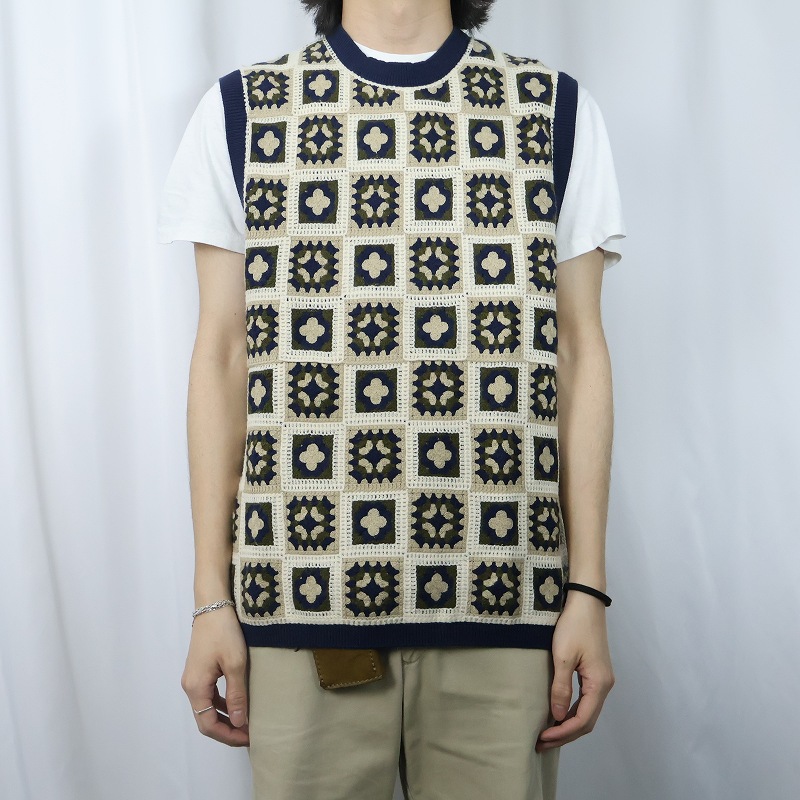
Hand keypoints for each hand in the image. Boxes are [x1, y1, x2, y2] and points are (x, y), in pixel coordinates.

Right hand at [181, 605, 249, 746]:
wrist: (213, 605)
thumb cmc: (224, 632)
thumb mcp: (236, 664)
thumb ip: (237, 695)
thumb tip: (240, 723)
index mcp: (196, 688)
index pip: (208, 725)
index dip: (228, 736)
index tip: (248, 738)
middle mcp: (190, 686)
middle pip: (205, 720)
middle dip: (227, 730)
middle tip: (249, 734)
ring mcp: (193, 678)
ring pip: (207, 708)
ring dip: (225, 718)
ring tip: (246, 722)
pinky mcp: (199, 670)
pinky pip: (209, 696)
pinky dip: (222, 704)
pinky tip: (237, 704)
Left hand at [535, 590, 614, 751]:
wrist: (585, 601)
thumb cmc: (574, 625)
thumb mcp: (563, 656)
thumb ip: (561, 687)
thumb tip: (557, 715)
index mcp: (599, 684)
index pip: (582, 720)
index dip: (563, 733)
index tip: (542, 738)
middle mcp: (604, 685)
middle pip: (587, 721)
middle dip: (565, 734)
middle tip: (541, 742)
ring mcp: (601, 679)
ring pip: (587, 712)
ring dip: (569, 725)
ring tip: (548, 733)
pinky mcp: (595, 672)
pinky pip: (586, 700)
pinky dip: (572, 712)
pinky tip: (558, 714)